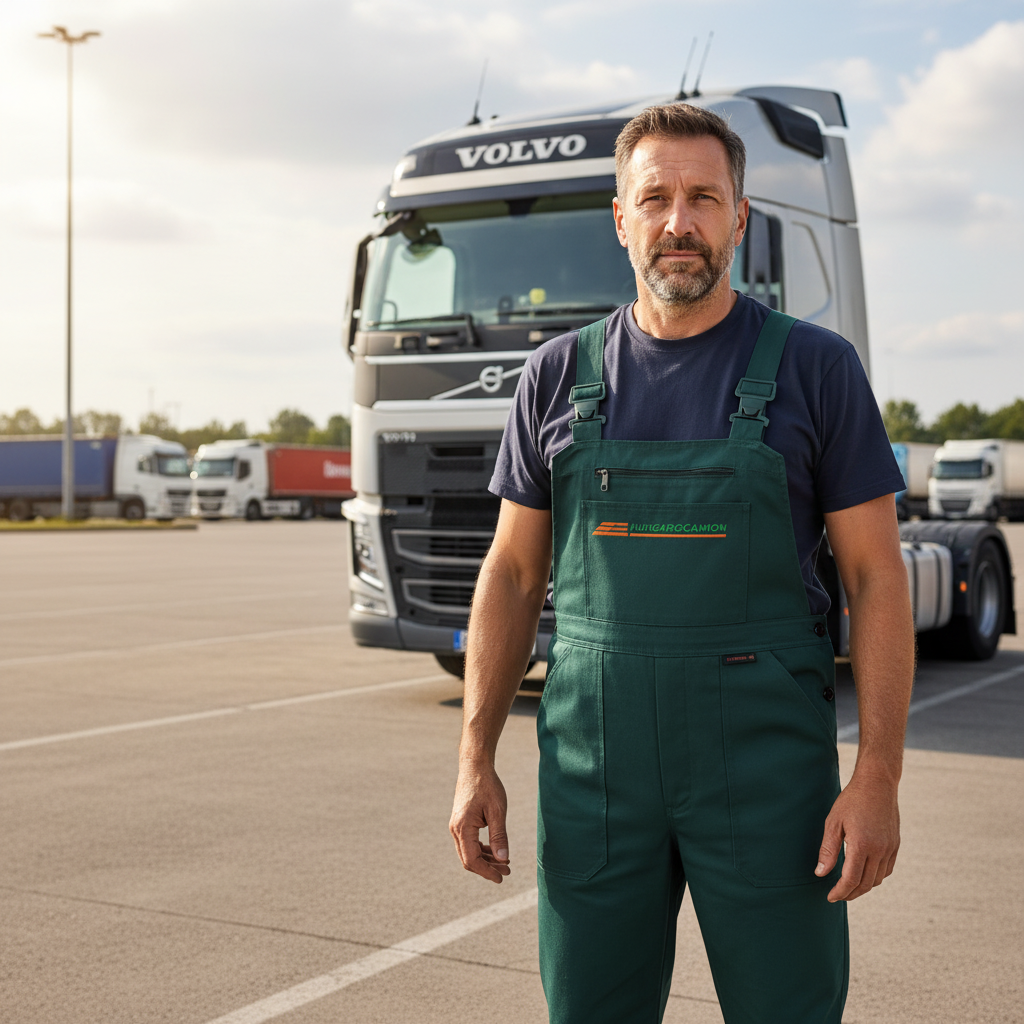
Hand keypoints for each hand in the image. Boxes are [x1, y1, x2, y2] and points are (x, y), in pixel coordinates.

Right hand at [449, 764, 510, 883]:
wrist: (475, 766)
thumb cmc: (487, 786)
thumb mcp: (497, 811)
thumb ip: (499, 836)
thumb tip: (503, 859)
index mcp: (463, 827)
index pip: (472, 860)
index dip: (487, 872)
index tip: (502, 878)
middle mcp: (456, 829)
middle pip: (468, 859)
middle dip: (487, 868)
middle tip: (507, 871)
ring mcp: (457, 826)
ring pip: (468, 852)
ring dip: (486, 860)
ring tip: (505, 863)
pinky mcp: (461, 822)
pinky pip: (469, 843)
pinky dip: (481, 850)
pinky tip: (495, 851)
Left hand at [815, 771, 900, 901]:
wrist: (877, 784)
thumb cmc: (851, 800)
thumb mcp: (833, 822)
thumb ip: (828, 850)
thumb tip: (821, 874)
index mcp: (862, 845)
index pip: (851, 879)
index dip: (840, 892)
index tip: (830, 897)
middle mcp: (879, 850)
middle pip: (865, 884)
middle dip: (850, 893)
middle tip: (837, 895)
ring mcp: (890, 848)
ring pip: (877, 879)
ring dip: (863, 887)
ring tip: (848, 887)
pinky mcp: (895, 845)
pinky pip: (887, 870)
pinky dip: (875, 877)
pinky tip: (863, 874)